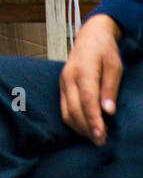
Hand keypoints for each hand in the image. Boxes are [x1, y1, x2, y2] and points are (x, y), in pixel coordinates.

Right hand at [59, 14, 123, 144]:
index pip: (87, 100)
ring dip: (80, 128)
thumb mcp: (114, 65)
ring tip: (96, 137)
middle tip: (101, 141)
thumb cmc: (104, 50)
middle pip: (74, 109)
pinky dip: (74, 121)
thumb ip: (110, 88)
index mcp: (83, 70)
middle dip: (87, 129)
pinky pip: (64, 109)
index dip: (93, 120)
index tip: (100, 136)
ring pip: (66, 112)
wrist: (90, 36)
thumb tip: (108, 111)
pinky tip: (86, 127)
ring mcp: (63, 82)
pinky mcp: (62, 86)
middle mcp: (69, 77)